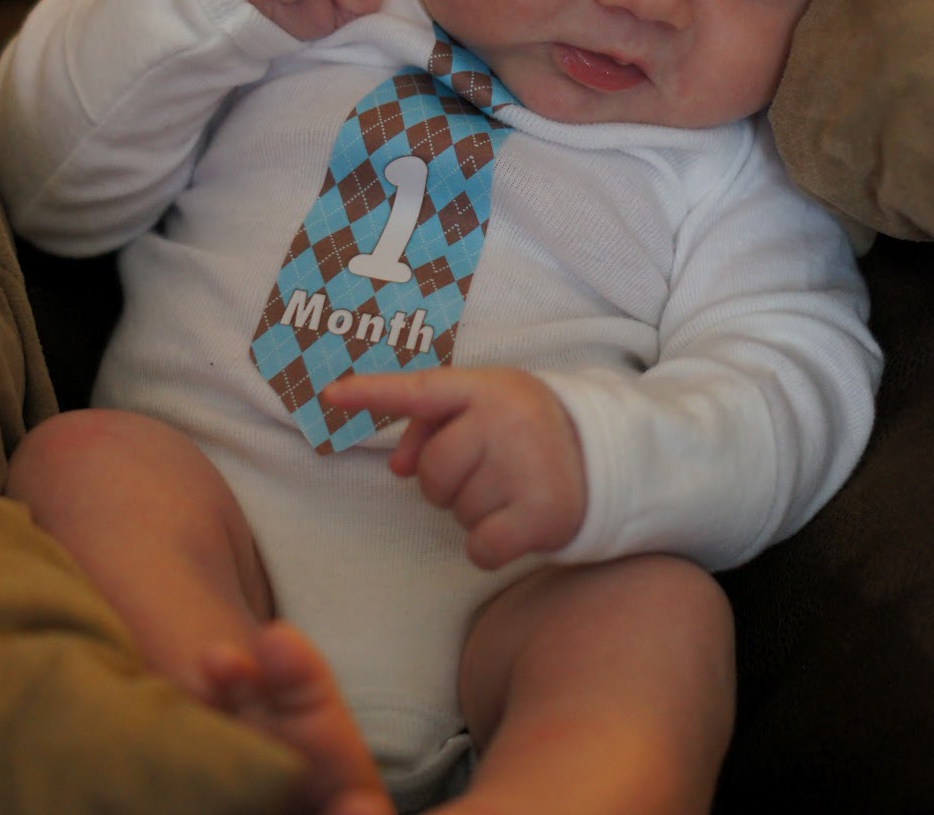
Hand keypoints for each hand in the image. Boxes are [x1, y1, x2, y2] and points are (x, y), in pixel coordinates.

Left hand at [326, 368, 586, 568]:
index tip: (330, 395)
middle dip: (447, 481)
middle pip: (431, 470)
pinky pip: (480, 547)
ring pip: (455, 511)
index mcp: (487, 387)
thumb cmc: (526, 430)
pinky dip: (488, 547)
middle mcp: (506, 420)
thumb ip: (433, 423)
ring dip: (473, 510)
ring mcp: (526, 465)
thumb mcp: (487, 405)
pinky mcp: (543, 512)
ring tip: (508, 489)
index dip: (374, 394)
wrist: (603, 458)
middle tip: (484, 472)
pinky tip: (512, 525)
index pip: (422, 390)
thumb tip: (397, 466)